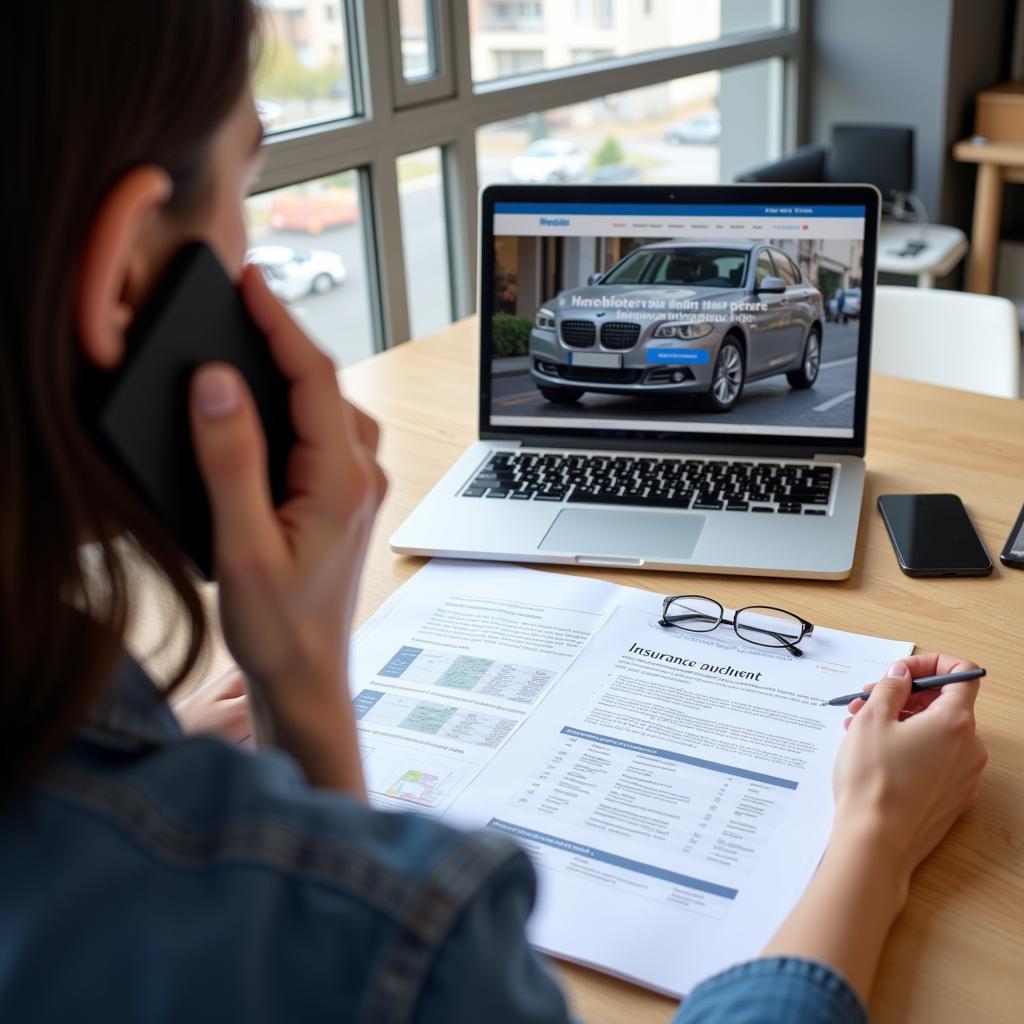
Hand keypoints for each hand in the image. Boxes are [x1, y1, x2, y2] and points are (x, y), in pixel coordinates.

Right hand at [188, 266, 385, 791]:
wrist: (310, 678)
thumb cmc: (279, 627)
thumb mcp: (242, 545)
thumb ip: (230, 461)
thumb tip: (218, 383)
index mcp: (341, 480)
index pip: (313, 378)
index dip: (280, 324)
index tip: (249, 283)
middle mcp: (361, 476)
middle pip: (326, 386)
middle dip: (284, 339)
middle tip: (241, 303)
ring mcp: (360, 489)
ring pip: (331, 408)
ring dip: (296, 373)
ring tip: (254, 343)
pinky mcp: (348, 502)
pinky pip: (330, 435)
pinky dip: (302, 407)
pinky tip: (276, 411)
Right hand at [763, 652, 986, 998]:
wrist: (875, 842)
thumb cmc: (873, 780)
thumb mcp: (872, 720)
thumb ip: (890, 687)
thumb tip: (901, 674)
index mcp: (955, 722)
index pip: (962, 674)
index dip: (929, 664)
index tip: (900, 672)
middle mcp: (969, 748)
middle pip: (944, 704)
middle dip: (904, 696)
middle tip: (866, 700)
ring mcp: (964, 777)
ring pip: (936, 734)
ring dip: (900, 722)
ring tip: (858, 729)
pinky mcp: (952, 799)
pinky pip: (935, 761)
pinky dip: (909, 749)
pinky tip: (875, 756)